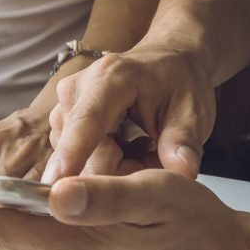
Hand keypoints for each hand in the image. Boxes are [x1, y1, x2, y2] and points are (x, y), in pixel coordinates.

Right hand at [44, 47, 215, 182]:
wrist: (165, 63)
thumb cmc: (178, 83)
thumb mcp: (192, 110)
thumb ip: (184, 141)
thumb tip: (182, 173)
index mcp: (109, 79)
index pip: (86, 123)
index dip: (72, 154)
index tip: (57, 186)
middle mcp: (75, 90)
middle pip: (79, 151)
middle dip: (115, 169)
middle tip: (153, 157)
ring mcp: (63, 107)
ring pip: (75, 159)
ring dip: (109, 167)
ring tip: (142, 149)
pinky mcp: (59, 122)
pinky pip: (74, 158)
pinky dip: (100, 162)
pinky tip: (124, 149)